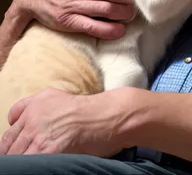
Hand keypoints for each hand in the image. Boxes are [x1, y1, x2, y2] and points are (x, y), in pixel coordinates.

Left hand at [0, 88, 130, 155]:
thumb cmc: (93, 111)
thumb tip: (19, 120)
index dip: (12, 140)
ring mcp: (38, 134)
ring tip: (35, 163)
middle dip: (14, 154)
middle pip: (9, 144)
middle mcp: (34, 116)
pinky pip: (27, 165)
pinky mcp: (46, 151)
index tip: (18, 147)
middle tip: (26, 159)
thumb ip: (39, 105)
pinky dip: (30, 168)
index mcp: (37, 102)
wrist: (109, 116)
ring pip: (15, 157)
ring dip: (21, 163)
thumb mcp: (62, 97)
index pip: (11, 124)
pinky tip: (40, 167)